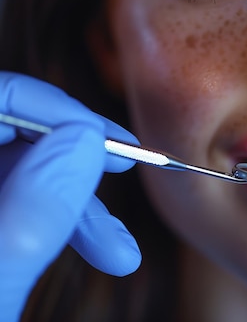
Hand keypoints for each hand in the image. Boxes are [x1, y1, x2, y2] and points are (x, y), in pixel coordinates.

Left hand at [0, 72, 140, 320]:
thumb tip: (84, 141)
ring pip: (18, 170)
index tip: (105, 139)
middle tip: (123, 178)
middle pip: (5, 133)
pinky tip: (96, 248)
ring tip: (117, 251)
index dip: (49, 107)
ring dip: (76, 204)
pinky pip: (19, 201)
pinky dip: (59, 222)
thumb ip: (30, 212)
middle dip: (73, 163)